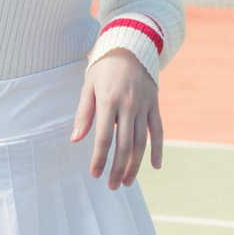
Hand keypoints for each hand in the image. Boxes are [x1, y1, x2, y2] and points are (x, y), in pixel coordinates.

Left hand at [74, 50, 161, 188]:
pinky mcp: (155, 104)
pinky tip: (155, 166)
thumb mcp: (88, 86)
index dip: (99, 158)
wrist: (131, 47)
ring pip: (141, 141)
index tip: (95, 174)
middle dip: (118, 168)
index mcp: (109, 101)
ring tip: (128, 182)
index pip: (103, 137)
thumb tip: (75, 139)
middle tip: (112, 186)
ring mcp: (144, 105)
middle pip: (124, 144)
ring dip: (135, 165)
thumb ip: (83, 113)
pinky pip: (158, 130)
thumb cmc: (104, 69)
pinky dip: (158, 149)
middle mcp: (128, 105)